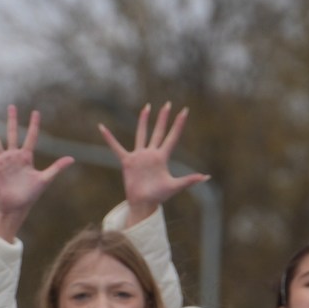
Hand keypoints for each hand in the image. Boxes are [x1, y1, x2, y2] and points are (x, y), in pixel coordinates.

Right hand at [0, 105, 75, 239]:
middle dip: (12, 120)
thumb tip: (72, 159)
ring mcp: (3, 161)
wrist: (16, 205)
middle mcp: (14, 156)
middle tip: (11, 106)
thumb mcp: (45, 179)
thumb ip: (57, 168)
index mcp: (27, 157)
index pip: (32, 137)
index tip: (36, 112)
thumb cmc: (30, 194)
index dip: (34, 124)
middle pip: (13, 133)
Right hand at [99, 102, 208, 225]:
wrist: (143, 203)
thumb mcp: (175, 186)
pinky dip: (109, 138)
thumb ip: (189, 180)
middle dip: (163, 118)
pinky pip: (116, 147)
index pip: (173, 136)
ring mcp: (139, 156)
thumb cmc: (159, 196)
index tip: (185, 111)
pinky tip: (102, 128)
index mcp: (163, 157)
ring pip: (142, 134)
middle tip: (168, 104)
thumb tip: (206, 177)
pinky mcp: (127, 161)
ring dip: (143, 121)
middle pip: (159, 131)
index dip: (179, 124)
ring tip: (146, 108)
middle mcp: (152, 154)